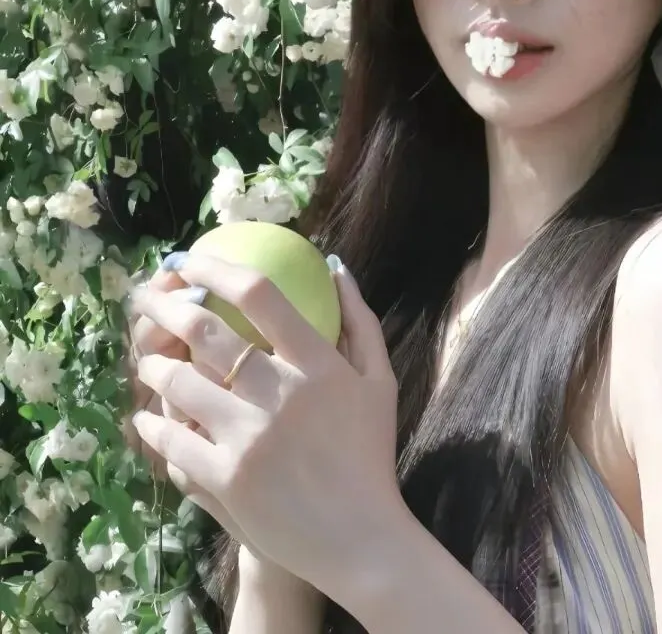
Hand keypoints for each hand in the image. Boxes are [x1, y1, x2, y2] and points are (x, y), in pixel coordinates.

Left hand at [126, 251, 402, 594]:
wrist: (360, 536)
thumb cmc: (370, 452)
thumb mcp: (380, 380)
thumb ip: (359, 319)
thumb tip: (334, 264)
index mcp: (318, 364)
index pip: (259, 295)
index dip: (216, 268)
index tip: (192, 259)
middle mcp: (280, 394)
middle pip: (206, 332)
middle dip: (165, 305)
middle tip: (149, 296)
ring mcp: (249, 437)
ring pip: (179, 384)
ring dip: (155, 365)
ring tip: (149, 360)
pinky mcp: (226, 479)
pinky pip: (171, 440)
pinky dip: (152, 422)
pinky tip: (147, 415)